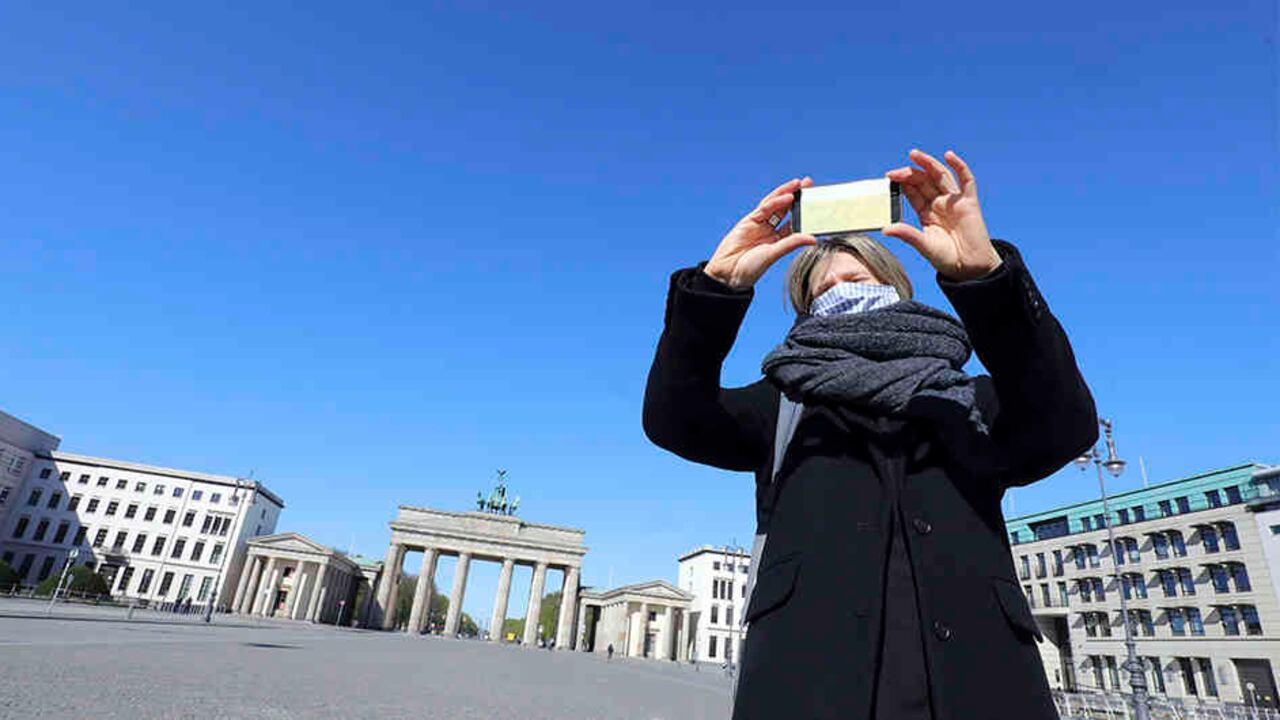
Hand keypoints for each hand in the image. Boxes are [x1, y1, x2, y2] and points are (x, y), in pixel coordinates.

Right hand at [704, 178, 816, 288]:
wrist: (728, 272)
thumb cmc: (750, 269)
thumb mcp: (774, 254)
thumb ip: (791, 243)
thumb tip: (814, 238)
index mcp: (779, 241)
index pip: (795, 222)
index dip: (805, 212)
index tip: (817, 203)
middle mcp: (770, 230)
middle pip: (786, 209)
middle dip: (797, 197)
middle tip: (810, 184)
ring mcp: (759, 224)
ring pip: (775, 204)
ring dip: (786, 193)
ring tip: (799, 184)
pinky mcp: (749, 220)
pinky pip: (764, 208)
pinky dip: (775, 201)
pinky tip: (787, 196)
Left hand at [884, 149, 1001, 281]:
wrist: (970, 268)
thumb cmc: (947, 258)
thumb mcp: (924, 246)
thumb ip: (908, 235)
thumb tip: (886, 229)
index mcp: (926, 213)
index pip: (912, 192)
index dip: (902, 183)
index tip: (888, 177)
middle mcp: (939, 204)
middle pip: (923, 181)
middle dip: (910, 173)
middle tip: (896, 171)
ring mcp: (954, 201)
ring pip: (940, 176)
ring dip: (928, 164)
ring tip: (914, 155)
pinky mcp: (969, 202)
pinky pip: (966, 180)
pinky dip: (959, 166)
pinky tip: (949, 155)